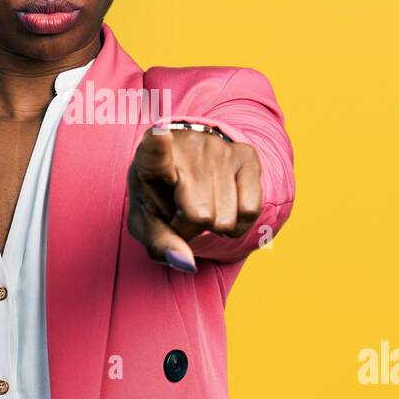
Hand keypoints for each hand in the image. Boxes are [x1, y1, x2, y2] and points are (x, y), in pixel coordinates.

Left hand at [126, 126, 261, 270]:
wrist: (184, 168)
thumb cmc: (158, 200)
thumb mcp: (147, 224)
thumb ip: (160, 245)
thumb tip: (187, 263)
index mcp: (149, 159)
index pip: (154, 152)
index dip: (157, 146)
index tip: (159, 136)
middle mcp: (187, 145)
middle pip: (199, 215)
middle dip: (190, 228)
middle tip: (181, 214)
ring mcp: (218, 148)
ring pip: (225, 219)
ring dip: (214, 226)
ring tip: (201, 206)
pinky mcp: (245, 154)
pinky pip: (250, 211)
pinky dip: (238, 223)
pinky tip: (223, 207)